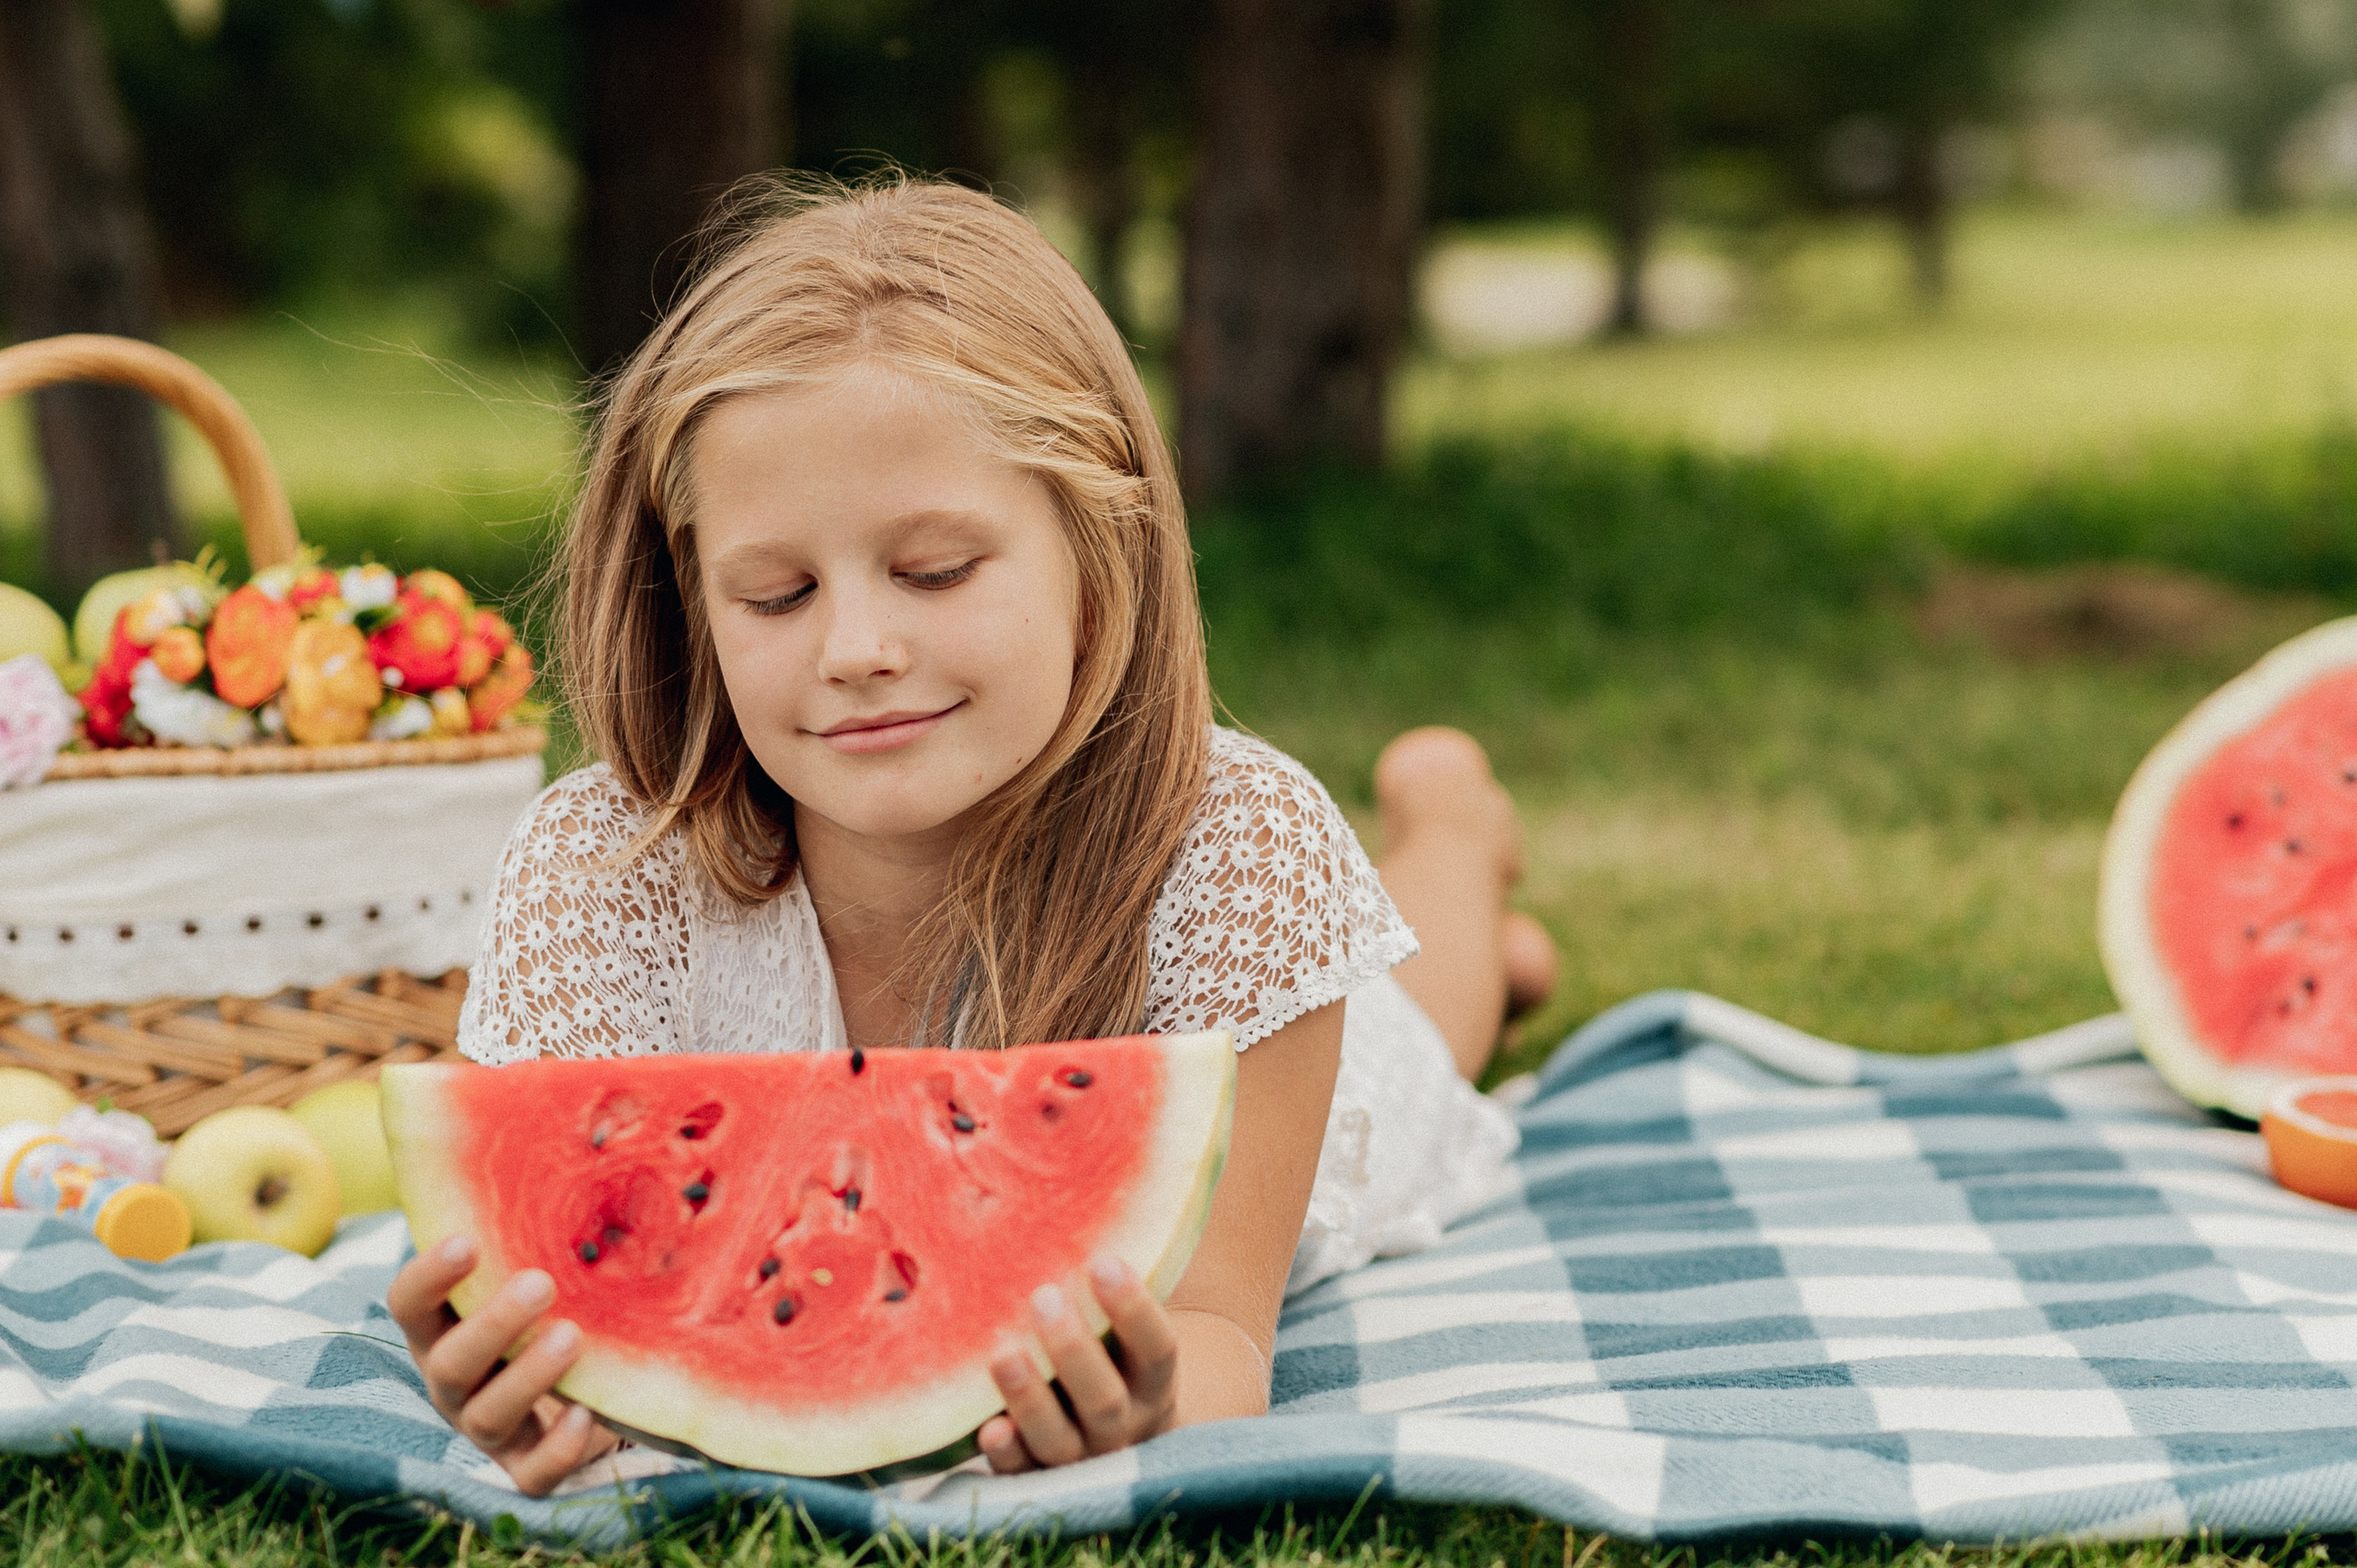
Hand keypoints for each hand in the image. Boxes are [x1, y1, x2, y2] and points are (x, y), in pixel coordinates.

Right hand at [385, 1235, 620, 1495]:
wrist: (580, 1392)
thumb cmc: (547, 1311)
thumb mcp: (529, 1272)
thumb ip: (526, 1233)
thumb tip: (556, 1149)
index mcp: (442, 1329)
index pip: (409, 1304)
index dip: (429, 1276)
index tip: (469, 1242)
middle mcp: (454, 1381)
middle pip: (451, 1362)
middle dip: (493, 1324)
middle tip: (542, 1283)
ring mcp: (487, 1430)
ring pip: (488, 1415)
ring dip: (528, 1377)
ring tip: (572, 1336)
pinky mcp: (526, 1467)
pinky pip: (530, 1474)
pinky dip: (557, 1448)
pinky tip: (585, 1412)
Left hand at [979, 1257, 1177, 1472]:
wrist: (1115, 1442)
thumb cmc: (1110, 1360)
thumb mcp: (1124, 1334)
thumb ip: (1108, 1292)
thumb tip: (1081, 1190)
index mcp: (1152, 1382)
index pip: (1156, 1347)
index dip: (1134, 1308)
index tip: (1103, 1261)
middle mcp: (1123, 1426)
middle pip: (1104, 1397)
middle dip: (1072, 1349)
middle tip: (1042, 1296)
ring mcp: (1081, 1460)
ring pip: (1061, 1439)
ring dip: (1032, 1398)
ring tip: (1004, 1354)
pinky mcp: (1038, 1481)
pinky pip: (1023, 1474)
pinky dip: (1008, 1453)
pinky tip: (988, 1428)